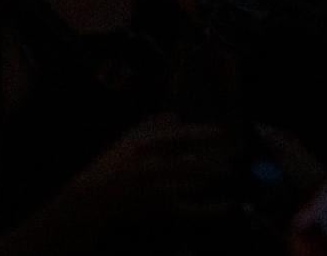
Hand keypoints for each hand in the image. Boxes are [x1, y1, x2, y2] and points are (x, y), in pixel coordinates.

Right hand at [70, 114, 235, 220]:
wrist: (95, 197)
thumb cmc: (111, 165)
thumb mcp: (126, 140)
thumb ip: (150, 126)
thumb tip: (174, 116)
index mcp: (142, 146)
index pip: (179, 137)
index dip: (202, 134)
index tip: (221, 132)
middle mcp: (151, 166)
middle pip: (191, 162)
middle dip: (213, 159)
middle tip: (231, 156)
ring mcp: (157, 189)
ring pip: (194, 183)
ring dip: (211, 176)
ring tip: (225, 170)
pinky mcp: (162, 208)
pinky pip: (192, 209)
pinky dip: (211, 208)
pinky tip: (226, 204)